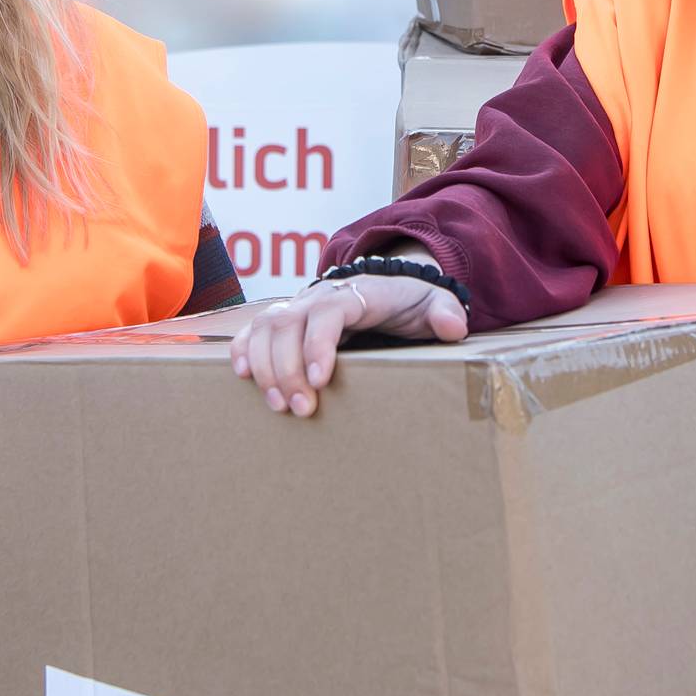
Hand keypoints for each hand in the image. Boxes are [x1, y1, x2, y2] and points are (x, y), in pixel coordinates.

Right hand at [230, 274, 467, 416]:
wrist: (390, 286)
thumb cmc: (411, 302)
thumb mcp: (434, 303)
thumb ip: (445, 311)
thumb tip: (452, 326)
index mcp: (355, 293)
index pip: (328, 312)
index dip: (318, 344)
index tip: (320, 381)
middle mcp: (318, 296)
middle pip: (288, 324)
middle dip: (288, 369)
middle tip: (301, 409)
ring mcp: (297, 306)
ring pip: (265, 327)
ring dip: (264, 367)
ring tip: (278, 406)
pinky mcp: (283, 321)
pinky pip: (252, 329)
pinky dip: (243, 350)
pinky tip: (243, 378)